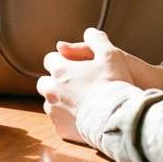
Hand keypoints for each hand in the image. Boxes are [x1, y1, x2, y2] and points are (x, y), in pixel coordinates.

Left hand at [37, 27, 148, 144]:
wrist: (118, 118)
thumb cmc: (114, 83)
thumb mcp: (110, 54)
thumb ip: (97, 39)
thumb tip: (89, 32)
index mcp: (60, 70)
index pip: (50, 59)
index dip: (62, 61)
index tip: (74, 66)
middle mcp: (51, 90)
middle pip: (44, 82)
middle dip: (55, 82)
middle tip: (75, 84)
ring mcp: (54, 111)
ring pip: (50, 102)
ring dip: (59, 100)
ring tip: (80, 102)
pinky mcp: (60, 129)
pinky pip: (58, 121)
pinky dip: (66, 118)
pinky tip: (81, 117)